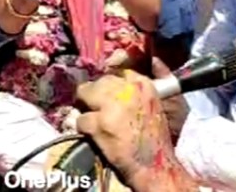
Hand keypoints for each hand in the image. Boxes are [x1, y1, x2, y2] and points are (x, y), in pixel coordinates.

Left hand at [75, 71, 191, 190]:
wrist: (154, 165)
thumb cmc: (155, 138)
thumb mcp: (154, 104)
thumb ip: (138, 88)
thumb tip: (127, 71)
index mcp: (142, 84)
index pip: (117, 73)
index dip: (109, 86)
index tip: (107, 95)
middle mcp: (126, 91)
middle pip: (99, 82)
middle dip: (95, 94)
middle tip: (95, 107)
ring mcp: (111, 107)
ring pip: (84, 94)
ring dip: (86, 108)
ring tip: (93, 120)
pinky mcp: (100, 124)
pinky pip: (80, 119)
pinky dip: (83, 128)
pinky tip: (93, 135)